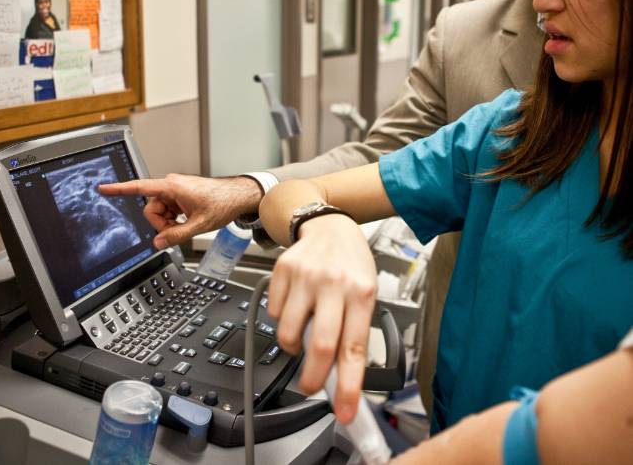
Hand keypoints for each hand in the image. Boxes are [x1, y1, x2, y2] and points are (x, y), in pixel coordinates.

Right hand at [98, 174, 261, 248]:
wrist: (238, 196)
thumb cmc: (222, 203)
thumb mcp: (199, 225)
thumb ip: (176, 235)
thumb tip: (158, 243)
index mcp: (172, 186)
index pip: (140, 188)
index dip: (119, 189)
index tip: (103, 188)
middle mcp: (171, 185)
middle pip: (151, 209)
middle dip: (161, 224)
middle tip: (177, 231)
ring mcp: (175, 190)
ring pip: (159, 212)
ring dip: (168, 223)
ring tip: (187, 225)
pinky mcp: (179, 195)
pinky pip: (168, 210)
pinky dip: (174, 219)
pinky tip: (187, 221)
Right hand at [267, 213, 376, 424]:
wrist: (329, 226)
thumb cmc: (351, 264)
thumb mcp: (365, 293)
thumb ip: (353, 332)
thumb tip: (339, 378)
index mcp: (361, 293)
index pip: (354, 350)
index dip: (347, 387)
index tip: (344, 412)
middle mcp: (333, 283)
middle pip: (319, 346)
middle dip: (312, 378)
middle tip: (310, 387)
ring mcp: (305, 276)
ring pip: (289, 333)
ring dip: (294, 346)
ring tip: (304, 332)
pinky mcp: (282, 270)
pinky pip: (274, 313)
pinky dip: (282, 319)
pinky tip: (295, 304)